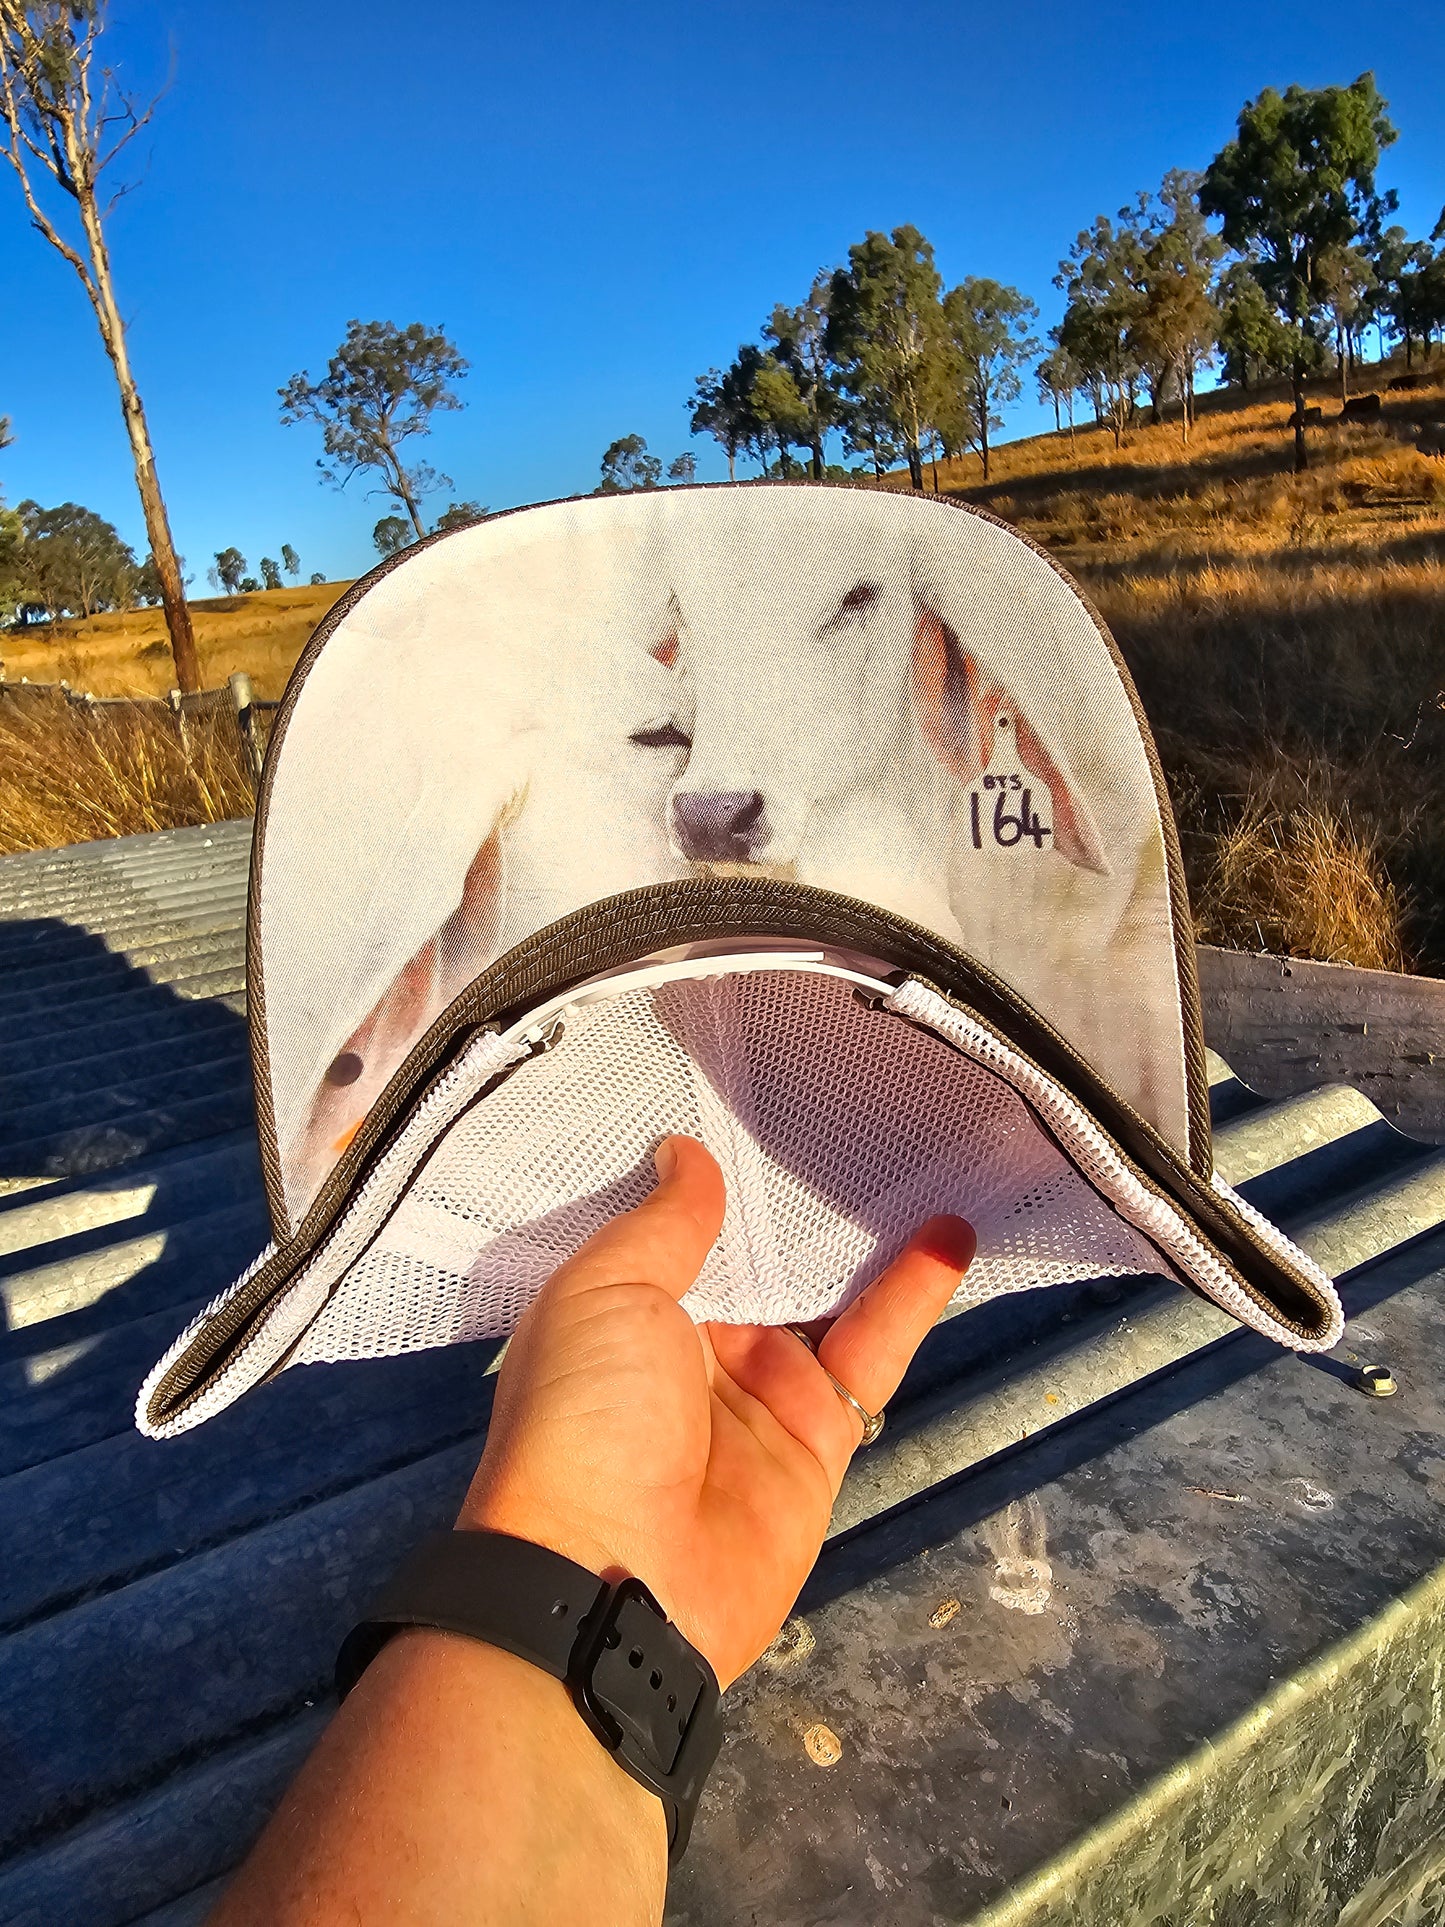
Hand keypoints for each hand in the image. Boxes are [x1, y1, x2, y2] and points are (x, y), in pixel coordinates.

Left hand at [460, 1135, 974, 1687]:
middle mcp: (692, 1347)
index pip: (680, 1226)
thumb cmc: (586, 1417)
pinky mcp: (820, 1435)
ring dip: (868, 1235)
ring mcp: (758, 1393)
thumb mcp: (602, 1293)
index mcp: (623, 1311)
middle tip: (857, 1102)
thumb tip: (685, 1152)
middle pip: (760, 1256)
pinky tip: (950, 1234)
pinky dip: (913, 1296)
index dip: (721, 1172)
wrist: (615, 1580)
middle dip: (800, 1194)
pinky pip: (874, 1352)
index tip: (760, 1094)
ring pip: (825, 1295)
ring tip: (920, 1150)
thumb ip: (661, 1224)